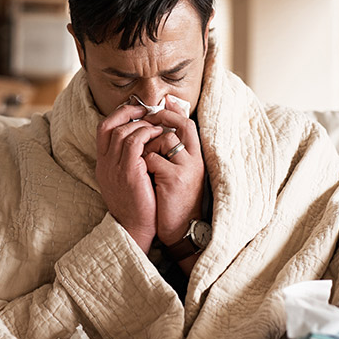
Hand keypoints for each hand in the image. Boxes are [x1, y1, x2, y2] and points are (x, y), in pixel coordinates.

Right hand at [96, 104, 164, 251]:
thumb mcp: (127, 180)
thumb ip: (129, 161)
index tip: (135, 111)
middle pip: (109, 125)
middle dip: (129, 113)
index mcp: (102, 164)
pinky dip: (147, 133)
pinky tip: (159, 134)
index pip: (102, 129)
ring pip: (122, 131)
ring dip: (142, 123)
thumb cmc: (138, 205)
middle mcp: (104, 164)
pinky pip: (134, 141)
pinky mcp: (128, 172)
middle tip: (147, 111)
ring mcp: (114, 167)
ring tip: (157, 124)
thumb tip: (142, 141)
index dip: (118, 115)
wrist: (136, 229)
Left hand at [142, 99, 204, 246]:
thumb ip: (172, 153)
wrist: (180, 229)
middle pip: (179, 127)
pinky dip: (143, 164)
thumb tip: (158, 130)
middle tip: (143, 129)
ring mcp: (186, 168)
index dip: (172, 113)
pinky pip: (152, 158)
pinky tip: (143, 176)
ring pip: (163, 140)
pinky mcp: (175, 178)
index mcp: (196, 157)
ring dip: (147, 148)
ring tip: (143, 162)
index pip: (187, 124)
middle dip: (158, 125)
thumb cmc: (174, 200)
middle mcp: (195, 159)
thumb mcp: (179, 173)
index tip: (157, 109)